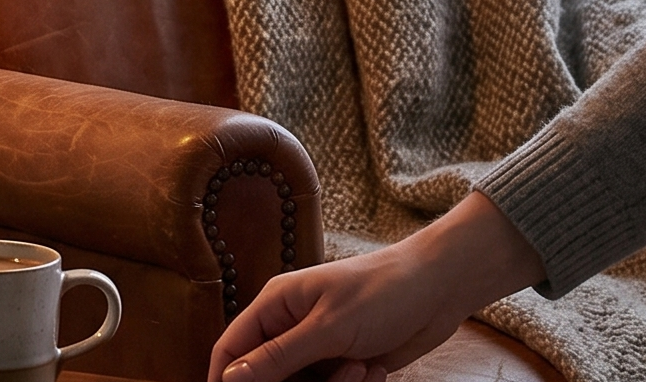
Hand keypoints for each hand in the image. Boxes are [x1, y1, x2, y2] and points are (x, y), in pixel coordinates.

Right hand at [206, 190, 543, 381]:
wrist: (436, 291)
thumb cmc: (379, 293)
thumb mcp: (327, 329)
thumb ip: (277, 356)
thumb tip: (230, 377)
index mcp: (275, 305)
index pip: (232, 347)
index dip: (226, 378)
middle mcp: (290, 325)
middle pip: (269, 373)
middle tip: (333, 379)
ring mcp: (318, 346)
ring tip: (361, 368)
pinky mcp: (345, 362)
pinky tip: (374, 369)